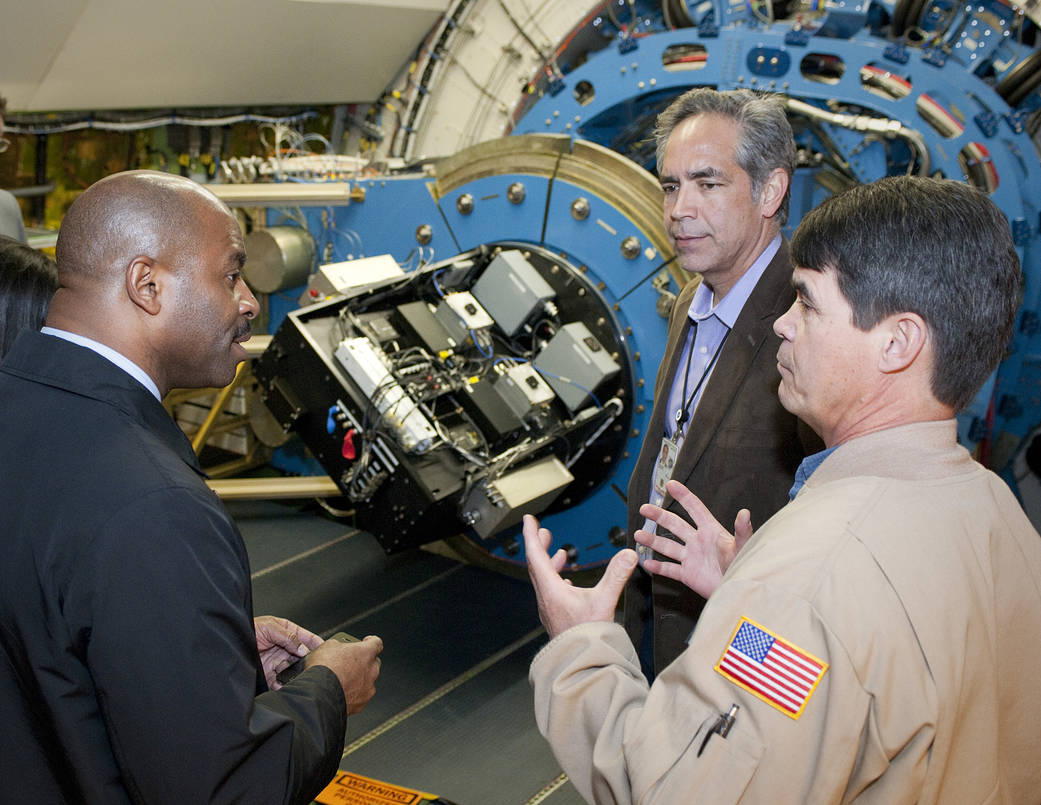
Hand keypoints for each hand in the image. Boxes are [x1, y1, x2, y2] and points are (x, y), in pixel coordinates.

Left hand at [254, 615, 322, 690]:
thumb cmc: (247, 629)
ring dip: (295, 673)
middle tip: (312, 666)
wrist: (228, 641)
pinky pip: (279, 679)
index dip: (316, 643)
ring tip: (298, 677)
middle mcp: (283, 646)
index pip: (306, 637)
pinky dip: (283, 683)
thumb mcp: (269, 627)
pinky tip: (284, 683)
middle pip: (301, 655)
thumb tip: (302, 648)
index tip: (326, 649)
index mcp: (286, 631)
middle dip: (307, 661)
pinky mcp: (268, 672)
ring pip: (292, 669)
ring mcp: (277, 659)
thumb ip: (287, 637)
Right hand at [306, 635, 382, 713]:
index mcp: (366, 652)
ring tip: (342, 680)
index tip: (366, 642)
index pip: (376, 643)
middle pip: (374, 662)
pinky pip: (361, 696)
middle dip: (364, 662)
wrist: (319, 694)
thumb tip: (337, 649)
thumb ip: (339, 646)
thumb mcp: (328, 646)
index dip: (370, 642)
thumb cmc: (324, 669)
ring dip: (359, 679)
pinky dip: (354, 694)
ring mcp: (368, 687)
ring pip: (368, 680)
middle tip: (349, 663)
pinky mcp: (362, 703)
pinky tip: (341, 693)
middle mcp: (372, 670)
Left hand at [523, 514, 637, 638]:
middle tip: (543, 532)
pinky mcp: (556, 617)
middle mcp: (546, 598)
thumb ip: (616, 576)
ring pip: (543, 579)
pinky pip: (551, 592)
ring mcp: (549, 609)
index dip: (531, 535)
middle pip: (536, 566)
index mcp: (551, 590)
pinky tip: (566, 583)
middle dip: (540, 546)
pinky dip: (556, 580)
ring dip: (548, 563)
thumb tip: (628, 554)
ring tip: (558, 553)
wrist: (581, 664)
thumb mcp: (605, 601)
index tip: (529, 520)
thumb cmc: (587, 637)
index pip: (535, 555)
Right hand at [634, 479, 753, 598]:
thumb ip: (742, 531)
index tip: (671, 484)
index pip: (695, 509)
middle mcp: (698, 542)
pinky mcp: (688, 575)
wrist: (739, 592)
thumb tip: (745, 513)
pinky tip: (647, 562)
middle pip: (675, 524)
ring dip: (652, 540)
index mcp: (711, 531)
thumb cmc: (745, 567)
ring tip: (638, 535)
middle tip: (644, 508)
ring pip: (667, 546)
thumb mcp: (742, 547)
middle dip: (659, 515)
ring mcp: (692, 558)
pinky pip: (669, 569)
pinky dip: (657, 567)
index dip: (683, 496)